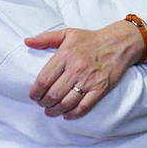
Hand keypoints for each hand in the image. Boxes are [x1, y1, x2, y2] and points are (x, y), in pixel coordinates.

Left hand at [25, 22, 146, 118]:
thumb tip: (27, 41)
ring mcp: (89, 80)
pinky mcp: (101, 88)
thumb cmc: (92, 39)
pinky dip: (73, 114)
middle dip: (44, 103)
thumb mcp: (68, 33)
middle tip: (43, 104)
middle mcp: (76, 68)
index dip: (35, 92)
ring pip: (66, 103)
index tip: (34, 96)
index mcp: (66, 55)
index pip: (43, 80)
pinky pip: (84, 106)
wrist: (119, 43)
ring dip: (55, 111)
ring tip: (51, 111)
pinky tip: (67, 114)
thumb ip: (46, 38)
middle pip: (53, 94)